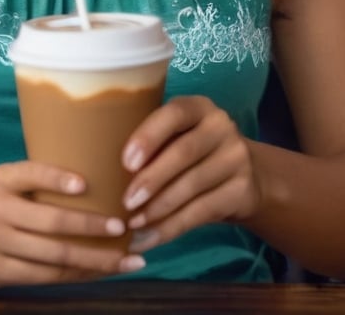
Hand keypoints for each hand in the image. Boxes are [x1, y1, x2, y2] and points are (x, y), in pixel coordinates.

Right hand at [0, 161, 145, 294]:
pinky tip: (98, 272)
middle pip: (51, 221)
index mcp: (1, 179)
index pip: (31, 173)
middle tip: (124, 226)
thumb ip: (35, 184)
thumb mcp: (2, 188)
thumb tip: (97, 182)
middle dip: (92, 226)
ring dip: (94, 259)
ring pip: (53, 255)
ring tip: (125, 259)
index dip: (57, 178)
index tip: (85, 184)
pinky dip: (76, 274)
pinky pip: (45, 276)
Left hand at [120, 96, 260, 252]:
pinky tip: (148, 238)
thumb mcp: (178, 136)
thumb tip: (99, 165)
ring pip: (192, 186)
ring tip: (132, 224)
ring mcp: (236, 158)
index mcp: (199, 107)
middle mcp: (221, 127)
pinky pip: (201, 212)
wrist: (246, 175)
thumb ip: (152, 142)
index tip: (125, 161)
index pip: (175, 113)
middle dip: (151, 179)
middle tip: (125, 202)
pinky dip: (171, 228)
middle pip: (183, 153)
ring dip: (158, 209)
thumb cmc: (192, 153)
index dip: (149, 136)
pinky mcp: (242, 190)